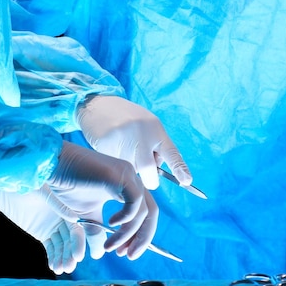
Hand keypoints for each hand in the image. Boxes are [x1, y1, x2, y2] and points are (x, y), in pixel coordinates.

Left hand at [0, 185, 85, 274]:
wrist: (10, 184)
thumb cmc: (29, 182)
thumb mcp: (44, 191)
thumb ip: (58, 204)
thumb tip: (75, 218)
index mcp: (69, 206)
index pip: (77, 227)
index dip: (79, 242)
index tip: (78, 256)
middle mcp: (64, 217)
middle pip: (71, 239)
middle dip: (71, 253)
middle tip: (69, 266)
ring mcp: (52, 225)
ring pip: (61, 245)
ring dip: (62, 258)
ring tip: (60, 269)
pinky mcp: (41, 232)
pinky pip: (50, 247)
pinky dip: (53, 257)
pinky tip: (54, 266)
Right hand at [46, 140, 158, 259]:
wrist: (54, 165)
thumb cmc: (68, 185)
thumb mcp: (85, 214)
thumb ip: (96, 231)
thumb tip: (99, 254)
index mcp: (126, 187)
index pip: (145, 214)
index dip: (140, 236)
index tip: (124, 253)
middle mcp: (131, 179)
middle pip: (151, 213)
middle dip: (142, 238)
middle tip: (127, 255)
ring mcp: (128, 175)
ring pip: (143, 211)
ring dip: (128, 234)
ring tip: (110, 246)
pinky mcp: (120, 174)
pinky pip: (134, 200)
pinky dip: (126, 217)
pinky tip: (110, 224)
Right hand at [77, 95, 191, 188]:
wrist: (98, 104)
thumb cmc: (127, 118)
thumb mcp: (147, 125)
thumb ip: (155, 145)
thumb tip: (155, 172)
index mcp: (155, 129)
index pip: (171, 152)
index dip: (180, 168)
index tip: (186, 181)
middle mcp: (141, 134)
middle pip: (149, 170)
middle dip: (149, 179)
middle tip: (146, 176)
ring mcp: (123, 141)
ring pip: (131, 171)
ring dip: (131, 168)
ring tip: (124, 150)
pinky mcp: (106, 148)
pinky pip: (115, 168)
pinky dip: (116, 165)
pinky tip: (113, 148)